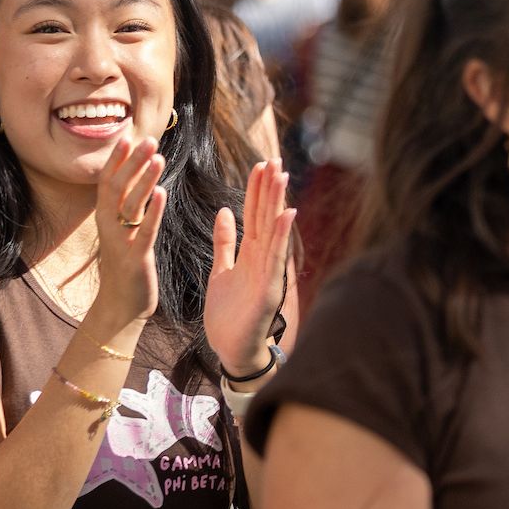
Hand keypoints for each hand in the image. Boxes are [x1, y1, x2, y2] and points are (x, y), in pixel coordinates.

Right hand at [95, 137, 167, 327]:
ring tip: (158, 158)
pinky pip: (145, 230)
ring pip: (131, 204)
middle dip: (133, 162)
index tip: (128, 135)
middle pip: (118, 186)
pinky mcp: (135, 257)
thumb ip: (126, 202)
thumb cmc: (124, 261)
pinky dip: (153, 211)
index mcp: (104, 215)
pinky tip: (163, 193)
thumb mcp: (121, 228)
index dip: (117, 158)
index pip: (108, 180)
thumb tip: (134, 172)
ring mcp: (120, 241)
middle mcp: (108, 224)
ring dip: (144, 179)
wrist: (121, 304)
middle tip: (149, 140)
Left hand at [204, 160, 295, 376]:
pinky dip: (282, 236)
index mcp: (250, 254)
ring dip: (277, 204)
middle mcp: (263, 260)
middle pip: (266, 218)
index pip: (254, 216)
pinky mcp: (269, 291)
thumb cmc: (228, 314)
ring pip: (273, 232)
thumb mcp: (221, 270)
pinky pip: (276, 259)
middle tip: (273, 158)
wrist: (231, 350)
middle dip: (269, 189)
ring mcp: (268, 274)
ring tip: (281, 176)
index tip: (258, 164)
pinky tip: (287, 214)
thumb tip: (224, 211)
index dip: (255, 190)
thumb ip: (224, 243)